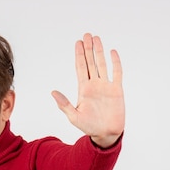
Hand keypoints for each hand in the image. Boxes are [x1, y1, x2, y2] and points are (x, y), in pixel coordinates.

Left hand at [51, 33, 124, 147]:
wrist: (106, 134)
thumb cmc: (89, 127)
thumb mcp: (74, 116)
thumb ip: (64, 104)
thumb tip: (53, 92)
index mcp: (84, 89)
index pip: (81, 67)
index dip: (79, 55)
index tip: (78, 43)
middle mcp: (94, 85)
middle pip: (91, 62)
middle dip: (88, 48)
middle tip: (86, 35)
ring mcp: (106, 86)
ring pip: (102, 64)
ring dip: (99, 51)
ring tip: (97, 38)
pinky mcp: (117, 90)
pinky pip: (117, 73)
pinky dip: (115, 63)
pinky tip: (113, 52)